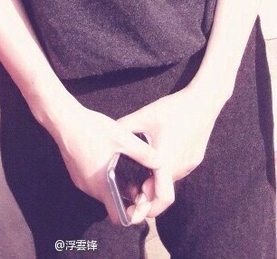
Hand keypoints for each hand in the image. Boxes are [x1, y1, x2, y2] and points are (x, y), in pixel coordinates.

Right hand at [50, 99, 159, 223]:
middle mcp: (90, 188)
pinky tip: (109, 159)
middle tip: (136, 180)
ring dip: (114, 185)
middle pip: (112, 203)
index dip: (131, 212)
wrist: (64, 120)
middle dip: (125, 196)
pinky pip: (93, 182)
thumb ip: (143, 152)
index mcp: (102, 185)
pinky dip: (103, 178)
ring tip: (124, 168)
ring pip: (102, 192)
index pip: (118, 216)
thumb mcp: (122, 138)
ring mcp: (81, 181)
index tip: (139, 198)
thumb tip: (160, 162)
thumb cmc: (92, 129)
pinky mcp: (76, 173)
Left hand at [117, 82, 217, 220]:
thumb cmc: (173, 108)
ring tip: (142, 173)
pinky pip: (177, 171)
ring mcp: (189, 165)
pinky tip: (158, 158)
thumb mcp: (144, 116)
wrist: (204, 101)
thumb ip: (124, 127)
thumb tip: (108, 135)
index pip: (160, 199)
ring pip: (169, 182)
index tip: (133, 211)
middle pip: (161, 192)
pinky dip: (166, 172)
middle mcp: (179, 168)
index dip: (146, 209)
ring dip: (156, 182)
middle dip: (146, 195)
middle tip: (132, 190)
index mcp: (165, 161)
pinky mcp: (194, 159)